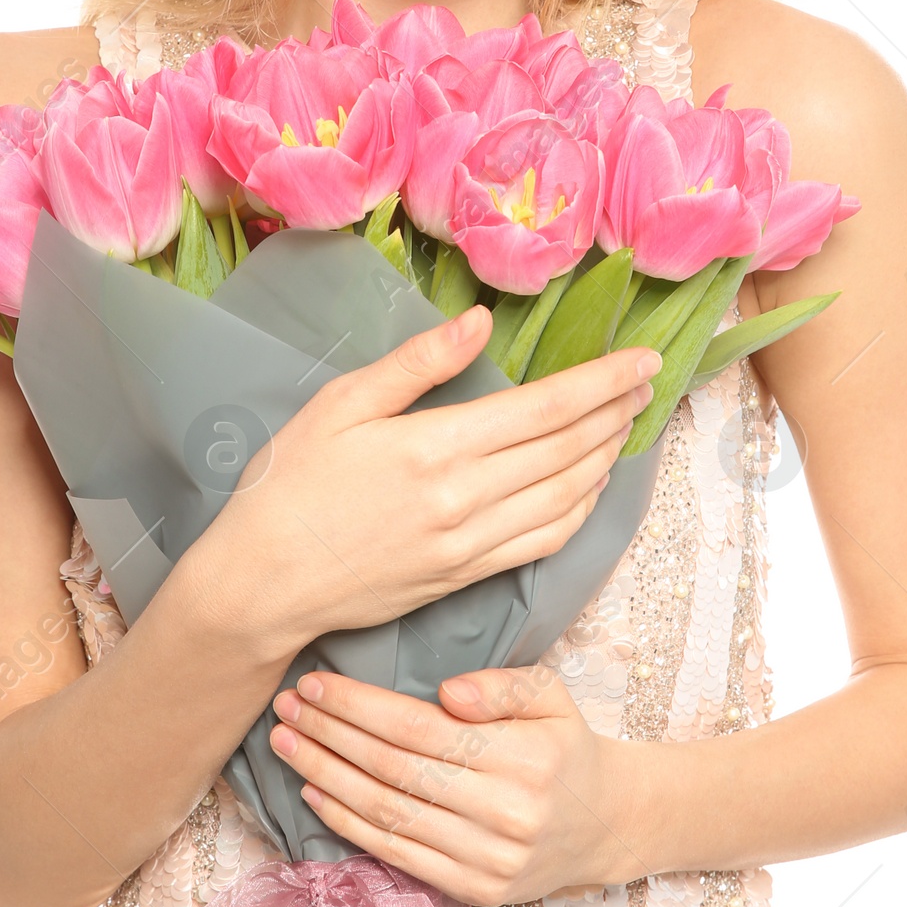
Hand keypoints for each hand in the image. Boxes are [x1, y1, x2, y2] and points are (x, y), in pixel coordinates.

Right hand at [181, 306, 659, 662]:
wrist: (261, 585)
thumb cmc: (288, 486)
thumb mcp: (339, 406)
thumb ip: (417, 363)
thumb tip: (480, 322)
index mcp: (437, 446)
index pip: (546, 408)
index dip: (603, 382)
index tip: (642, 360)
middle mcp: (465, 498)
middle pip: (567, 449)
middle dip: (615, 411)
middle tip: (646, 383)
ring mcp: (469, 544)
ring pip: (565, 497)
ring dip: (604, 457)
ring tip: (625, 424)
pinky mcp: (463, 577)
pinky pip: (542, 542)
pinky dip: (578, 511)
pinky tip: (588, 487)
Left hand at [267, 664, 643, 906]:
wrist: (606, 824)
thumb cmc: (565, 748)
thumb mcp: (550, 696)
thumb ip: (500, 685)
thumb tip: (444, 692)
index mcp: (523, 757)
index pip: (420, 730)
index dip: (360, 708)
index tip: (316, 685)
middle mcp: (504, 813)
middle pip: (394, 771)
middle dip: (330, 736)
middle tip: (286, 708)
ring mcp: (487, 859)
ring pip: (387, 815)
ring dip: (325, 777)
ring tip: (287, 744)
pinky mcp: (473, 891)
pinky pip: (397, 854)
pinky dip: (348, 824)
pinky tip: (316, 792)